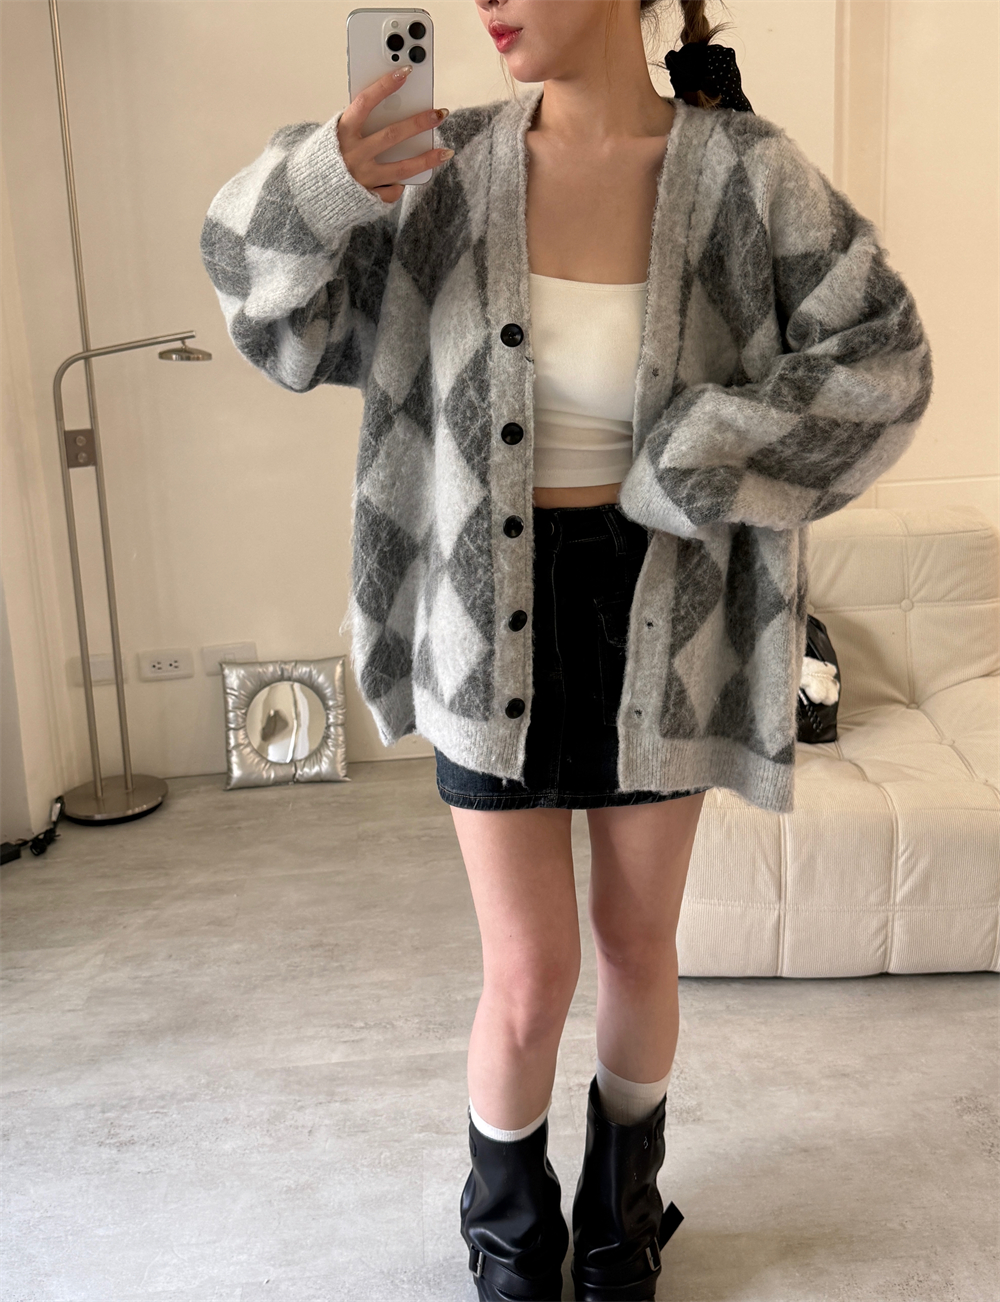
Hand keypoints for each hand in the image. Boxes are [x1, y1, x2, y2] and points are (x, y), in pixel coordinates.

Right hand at [337, 66, 452, 203]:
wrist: (308, 194)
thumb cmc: (328, 157)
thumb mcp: (337, 135)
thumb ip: (359, 124)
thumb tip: (395, 111)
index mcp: (342, 133)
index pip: (365, 103)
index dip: (385, 86)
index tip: (406, 72)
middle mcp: (352, 155)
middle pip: (392, 136)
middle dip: (418, 123)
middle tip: (439, 113)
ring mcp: (362, 178)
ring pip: (402, 168)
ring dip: (426, 159)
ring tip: (446, 152)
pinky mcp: (368, 197)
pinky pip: (392, 189)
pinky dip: (400, 184)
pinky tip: (407, 179)